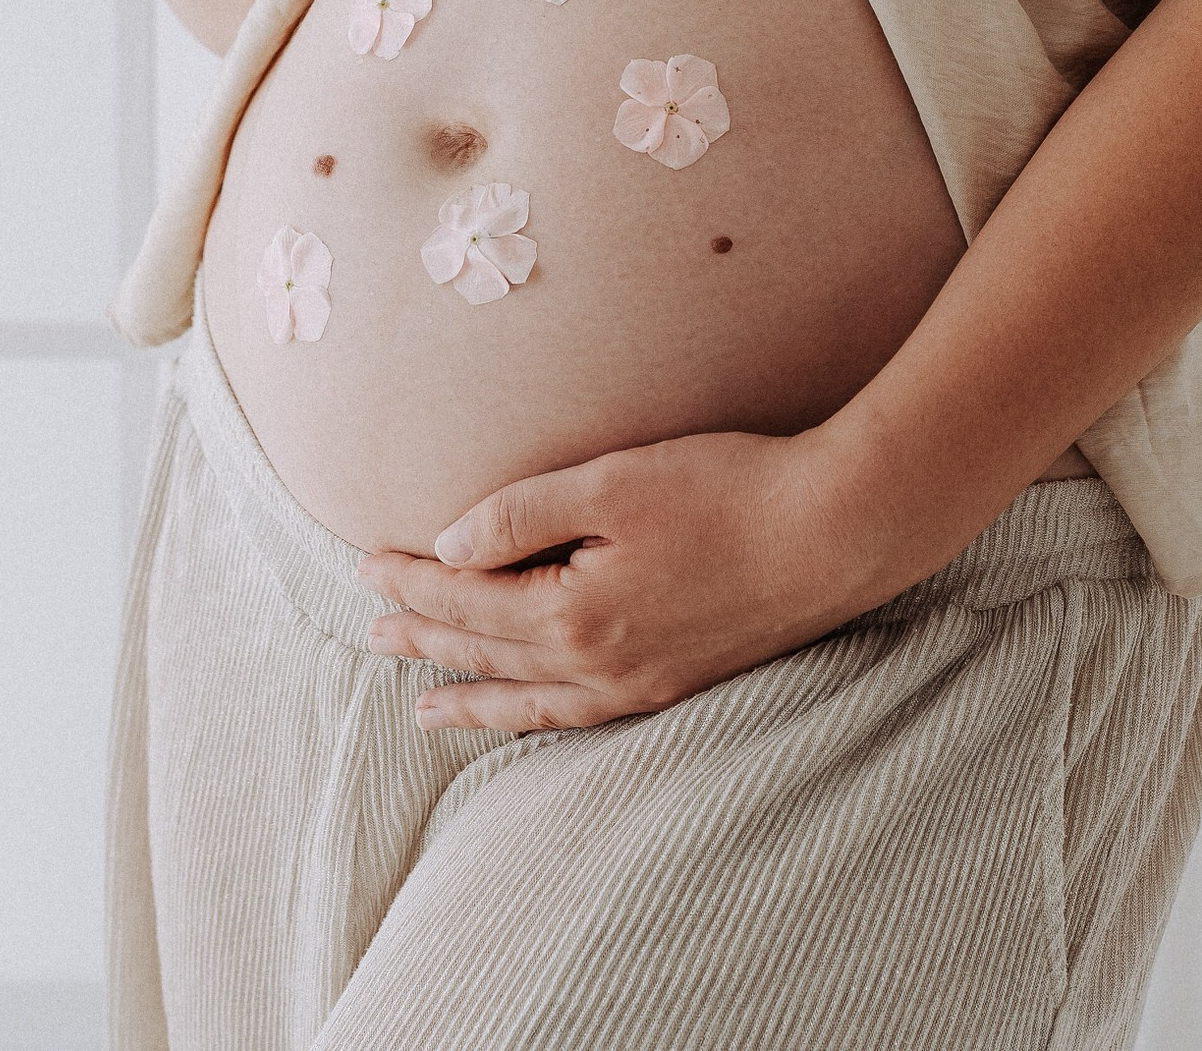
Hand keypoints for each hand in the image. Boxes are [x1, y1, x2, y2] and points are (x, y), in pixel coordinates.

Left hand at [356, 429, 854, 733]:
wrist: (836, 530)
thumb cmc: (728, 491)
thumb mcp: (613, 483)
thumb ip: (523, 514)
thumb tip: (448, 545)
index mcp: (573, 613)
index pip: (467, 599)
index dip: (413, 579)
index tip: (366, 564)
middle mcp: (599, 665)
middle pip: (488, 653)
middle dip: (426, 638)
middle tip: (373, 631)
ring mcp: (641, 683)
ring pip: (531, 700)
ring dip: (473, 698)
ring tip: (426, 710)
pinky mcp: (679, 681)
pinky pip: (583, 717)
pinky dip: (539, 718)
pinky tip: (534, 713)